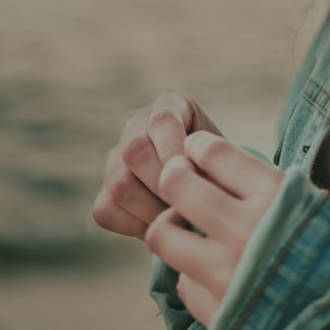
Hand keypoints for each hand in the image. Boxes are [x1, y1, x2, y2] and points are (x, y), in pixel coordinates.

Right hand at [93, 91, 224, 239]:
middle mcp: (136, 123)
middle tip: (187, 204)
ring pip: (119, 182)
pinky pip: (106, 209)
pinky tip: (159, 226)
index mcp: (170, 103)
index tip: (195, 175)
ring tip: (178, 219)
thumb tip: (196, 182)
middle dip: (163, 183)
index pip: (162, 121)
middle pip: (134, 150)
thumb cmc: (222, 170)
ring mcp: (116, 155)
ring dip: (151, 208)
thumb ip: (213, 162)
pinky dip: (133, 224)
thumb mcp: (225, 158)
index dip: (176, 150)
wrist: (210, 190)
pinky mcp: (105, 190)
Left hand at [145, 130, 284, 327]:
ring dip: (172, 225)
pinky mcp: (215, 314)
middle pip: (175, 183)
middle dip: (173, 176)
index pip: (211, 151)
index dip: (197, 146)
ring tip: (187, 228)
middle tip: (181, 182)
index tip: (196, 152)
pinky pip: (183, 282)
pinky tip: (214, 274)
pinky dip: (194, 275)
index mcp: (274, 196)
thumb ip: (264, 182)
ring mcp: (226, 274)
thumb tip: (211, 158)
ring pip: (162, 232)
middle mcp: (245, 231)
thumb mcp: (310, 203)